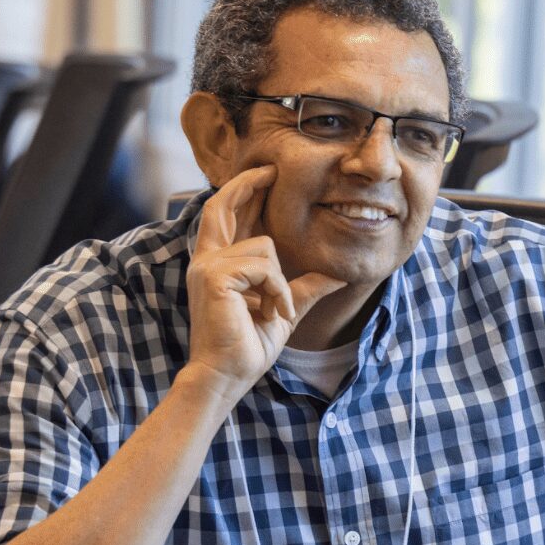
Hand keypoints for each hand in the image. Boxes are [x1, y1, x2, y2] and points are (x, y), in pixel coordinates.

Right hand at [184, 165, 344, 400]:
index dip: (245, 191)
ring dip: (280, 282)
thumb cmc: (249, 346)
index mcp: (219, 264)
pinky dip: (277, 290)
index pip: (228, 216)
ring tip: (274, 310)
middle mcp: (207, 259)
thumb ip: (305, 289)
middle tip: (273, 169)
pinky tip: (272, 313)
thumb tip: (337, 275)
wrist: (228, 375)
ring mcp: (207, 266)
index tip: (268, 175)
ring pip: (264, 246)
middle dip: (249, 183)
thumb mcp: (285, 310)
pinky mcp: (215, 276)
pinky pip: (264, 266)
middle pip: (224, 205)